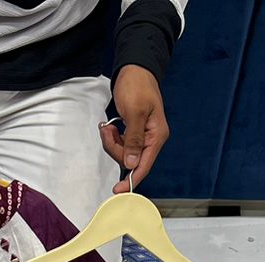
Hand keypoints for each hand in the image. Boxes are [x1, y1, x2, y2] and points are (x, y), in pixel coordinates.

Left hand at [102, 65, 169, 192]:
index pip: (144, 165)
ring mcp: (142, 136)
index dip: (131, 179)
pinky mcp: (133, 133)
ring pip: (123, 153)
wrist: (134, 69)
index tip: (119, 190)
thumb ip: (133, 140)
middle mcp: (151, 139)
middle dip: (115, 149)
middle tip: (108, 130)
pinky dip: (112, 138)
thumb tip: (132, 163)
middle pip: (130, 160)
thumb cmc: (137, 86)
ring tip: (109, 125)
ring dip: (112, 142)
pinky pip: (120, 144)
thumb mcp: (135, 113)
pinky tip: (111, 126)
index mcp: (156, 135)